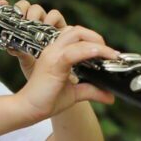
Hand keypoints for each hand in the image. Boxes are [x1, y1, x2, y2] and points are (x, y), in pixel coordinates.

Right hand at [0, 0, 117, 119]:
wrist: (28, 109)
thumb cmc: (47, 100)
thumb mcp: (75, 93)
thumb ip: (92, 90)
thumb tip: (111, 97)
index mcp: (57, 52)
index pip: (76, 35)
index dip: (94, 40)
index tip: (109, 54)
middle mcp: (54, 49)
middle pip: (78, 30)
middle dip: (97, 37)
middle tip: (111, 54)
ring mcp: (52, 54)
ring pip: (77, 35)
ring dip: (98, 43)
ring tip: (111, 55)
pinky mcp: (53, 63)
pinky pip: (74, 51)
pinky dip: (91, 51)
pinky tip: (102, 57)